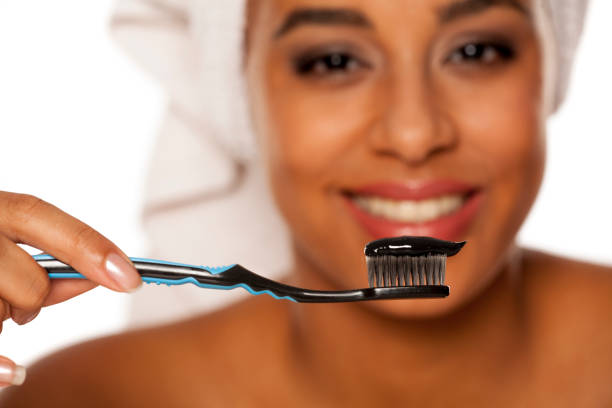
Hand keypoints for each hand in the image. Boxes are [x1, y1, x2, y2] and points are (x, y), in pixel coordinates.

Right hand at [0, 191, 140, 386]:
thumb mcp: (4, 250)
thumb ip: (45, 263)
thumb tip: (93, 280)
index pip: (39, 218)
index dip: (89, 247)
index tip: (132, 279)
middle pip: (28, 280)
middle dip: (32, 300)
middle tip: (18, 304)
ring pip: (0, 311)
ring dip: (2, 319)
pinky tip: (13, 372)